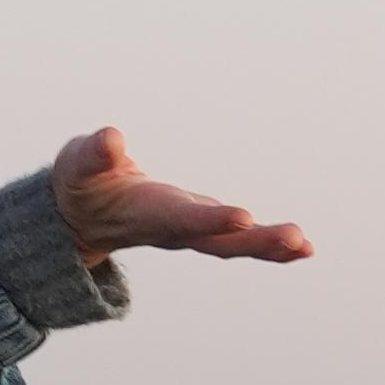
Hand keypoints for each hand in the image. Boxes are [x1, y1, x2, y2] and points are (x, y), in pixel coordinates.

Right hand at [49, 126, 312, 267]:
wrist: (79, 217)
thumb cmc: (80, 184)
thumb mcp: (78, 164)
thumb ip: (93, 155)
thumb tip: (110, 138)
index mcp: (144, 215)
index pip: (180, 218)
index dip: (209, 219)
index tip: (242, 216)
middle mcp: (171, 229)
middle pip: (217, 241)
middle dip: (255, 240)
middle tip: (295, 238)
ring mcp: (188, 231)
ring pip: (232, 244)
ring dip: (269, 246)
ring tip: (305, 246)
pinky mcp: (201, 227)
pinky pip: (238, 239)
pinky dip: (269, 245)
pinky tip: (301, 245)